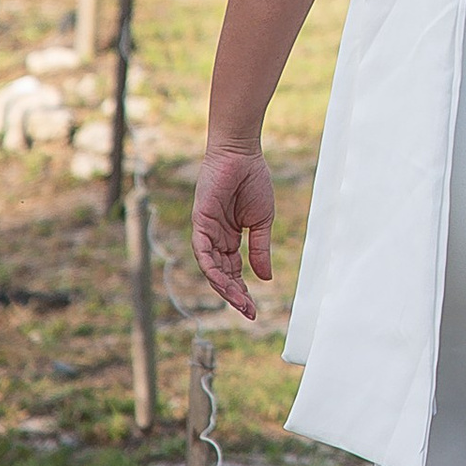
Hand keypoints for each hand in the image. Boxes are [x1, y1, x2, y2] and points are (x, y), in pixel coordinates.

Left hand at [192, 143, 276, 321]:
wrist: (242, 154)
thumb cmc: (253, 181)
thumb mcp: (262, 222)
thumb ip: (260, 250)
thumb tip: (265, 278)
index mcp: (230, 239)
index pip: (233, 272)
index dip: (242, 291)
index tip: (253, 309)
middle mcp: (216, 239)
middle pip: (221, 274)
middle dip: (234, 294)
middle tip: (248, 311)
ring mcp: (206, 232)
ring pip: (211, 268)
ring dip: (224, 286)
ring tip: (239, 301)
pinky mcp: (200, 222)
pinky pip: (202, 251)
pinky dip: (211, 267)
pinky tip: (224, 281)